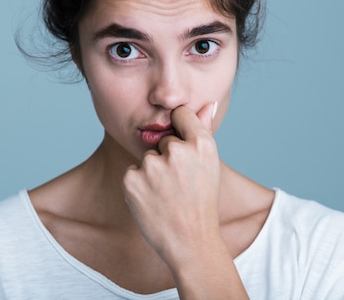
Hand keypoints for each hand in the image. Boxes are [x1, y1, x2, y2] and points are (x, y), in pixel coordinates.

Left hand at [122, 101, 220, 266]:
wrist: (191, 241)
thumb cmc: (202, 202)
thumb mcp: (210, 164)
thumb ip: (204, 129)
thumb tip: (211, 101)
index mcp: (201, 144)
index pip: (180, 114)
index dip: (180, 129)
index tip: (183, 148)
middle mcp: (178, 151)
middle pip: (163, 140)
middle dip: (167, 158)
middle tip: (180, 185)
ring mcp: (153, 165)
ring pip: (147, 157)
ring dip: (152, 173)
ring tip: (167, 195)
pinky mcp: (132, 179)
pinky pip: (132, 172)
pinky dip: (138, 186)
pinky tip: (153, 201)